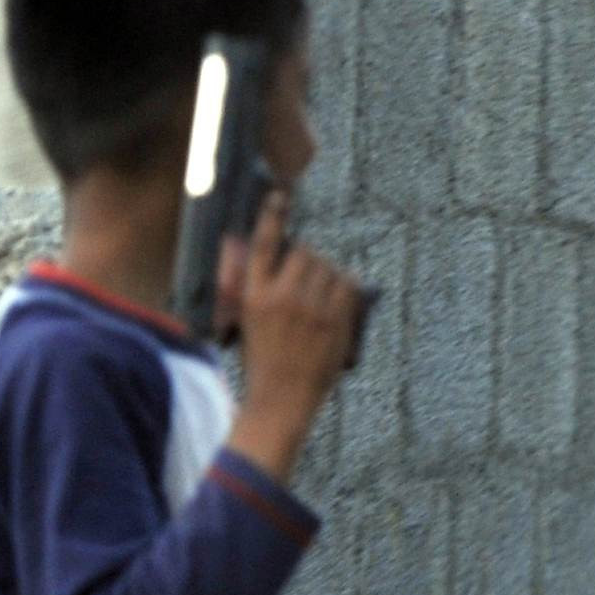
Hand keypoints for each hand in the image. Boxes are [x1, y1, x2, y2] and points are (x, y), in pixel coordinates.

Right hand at [221, 194, 363, 478]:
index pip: (264, 244)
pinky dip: (347, 287)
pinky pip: (349, 286)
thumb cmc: (262, 361)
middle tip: (308, 280)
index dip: (272, 215)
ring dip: (328, 274)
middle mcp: (282, 296)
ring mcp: (311, 309)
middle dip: (309, 260)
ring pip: (329, 267)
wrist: (281, 401)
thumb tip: (256, 253)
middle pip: (306, 252)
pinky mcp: (336, 322)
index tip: (280, 194)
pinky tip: (340, 299)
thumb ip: (254, 286)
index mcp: (253, 294)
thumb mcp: (246, 320)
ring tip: (321, 297)